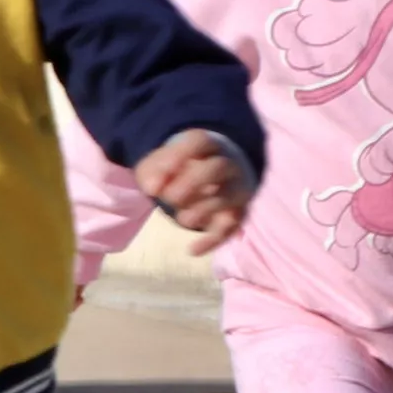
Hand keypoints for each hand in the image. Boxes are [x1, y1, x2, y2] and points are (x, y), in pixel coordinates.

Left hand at [134, 126, 254, 251]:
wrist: (214, 171)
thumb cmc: (181, 166)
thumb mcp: (160, 163)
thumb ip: (153, 171)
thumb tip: (152, 187)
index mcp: (207, 145)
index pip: (198, 141)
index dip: (177, 156)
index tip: (156, 180)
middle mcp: (228, 163)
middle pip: (218, 167)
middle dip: (193, 182)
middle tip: (170, 198)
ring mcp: (237, 187)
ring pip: (230, 196)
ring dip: (205, 210)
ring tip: (182, 220)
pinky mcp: (239, 211)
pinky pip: (233, 225)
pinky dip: (214, 240)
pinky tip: (192, 251)